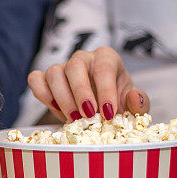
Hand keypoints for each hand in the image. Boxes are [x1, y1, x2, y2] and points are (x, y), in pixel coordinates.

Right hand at [27, 46, 149, 121]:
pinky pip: (36, 79)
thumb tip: (134, 98)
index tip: (108, 113)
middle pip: (75, 66)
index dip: (106, 91)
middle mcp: (83, 59)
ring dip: (62, 98)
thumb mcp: (133, 105)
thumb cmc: (118, 103)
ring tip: (74, 119)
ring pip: (54, 72)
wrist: (101, 110)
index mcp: (107, 58)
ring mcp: (63, 67)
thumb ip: (140, 103)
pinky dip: (42, 94)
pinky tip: (55, 109)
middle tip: (88, 116)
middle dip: (81, 93)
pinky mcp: (46, 79)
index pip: (104, 68)